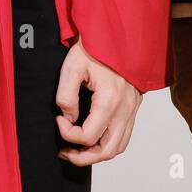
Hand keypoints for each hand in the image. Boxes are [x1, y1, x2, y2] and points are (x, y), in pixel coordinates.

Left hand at [55, 37, 141, 165]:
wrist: (116, 34)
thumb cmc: (95, 47)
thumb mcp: (72, 66)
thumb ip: (66, 95)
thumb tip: (67, 117)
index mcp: (109, 100)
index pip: (88, 135)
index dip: (68, 134)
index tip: (58, 119)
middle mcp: (124, 109)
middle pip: (107, 151)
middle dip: (84, 158)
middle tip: (66, 153)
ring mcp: (132, 110)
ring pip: (118, 147)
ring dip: (97, 154)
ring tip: (78, 150)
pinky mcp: (133, 107)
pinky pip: (124, 135)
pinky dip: (108, 143)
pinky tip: (94, 138)